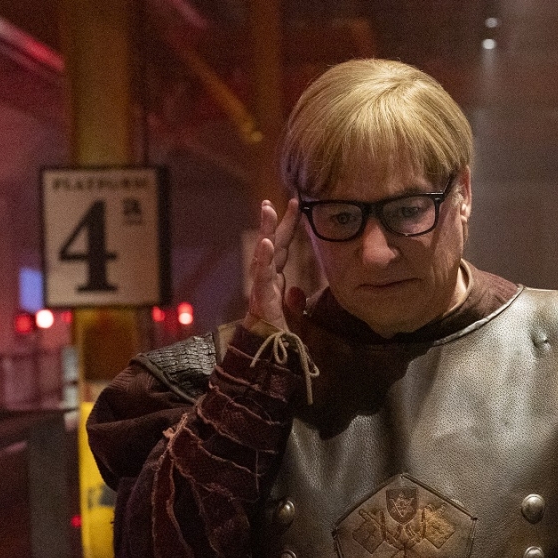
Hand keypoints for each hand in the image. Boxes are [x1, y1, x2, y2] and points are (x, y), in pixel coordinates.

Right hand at [244, 198, 299, 333]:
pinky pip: (262, 277)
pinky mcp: (261, 300)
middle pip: (273, 246)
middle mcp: (266, 282)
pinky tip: (267, 243)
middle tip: (283, 199)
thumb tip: (297, 290)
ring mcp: (262, 289)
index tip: (296, 205)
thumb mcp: (294, 319)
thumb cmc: (277, 340)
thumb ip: (295, 304)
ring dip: (266, 232)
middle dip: (277, 222)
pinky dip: (264, 259)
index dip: (289, 227)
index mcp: (275, 283)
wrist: (266, 359)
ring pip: (264, 256)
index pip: (283, 249)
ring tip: (268, 210)